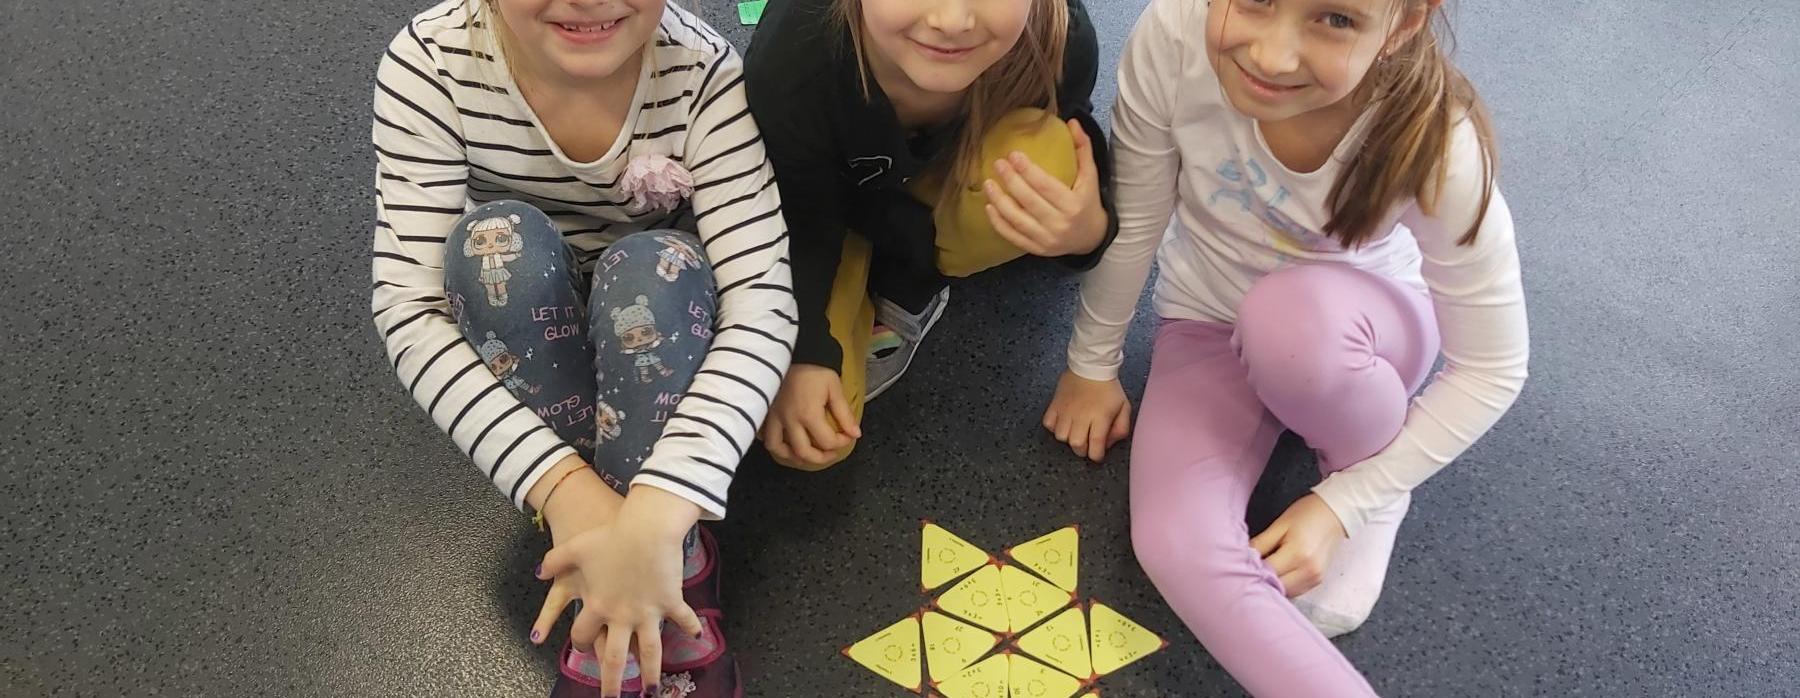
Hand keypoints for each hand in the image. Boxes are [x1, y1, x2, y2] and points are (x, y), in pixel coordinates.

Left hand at [537, 486, 703, 696]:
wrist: (646, 530)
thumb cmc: (609, 537)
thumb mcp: (575, 548)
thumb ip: (554, 561)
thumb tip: (539, 571)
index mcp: (597, 606)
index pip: (583, 635)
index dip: (579, 643)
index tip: (580, 649)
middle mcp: (621, 616)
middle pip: (613, 658)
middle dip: (612, 682)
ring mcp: (648, 612)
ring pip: (649, 652)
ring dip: (650, 673)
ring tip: (651, 692)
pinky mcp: (670, 600)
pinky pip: (682, 618)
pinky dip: (691, 627)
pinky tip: (698, 637)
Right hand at [761, 363, 860, 466]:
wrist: (795, 352)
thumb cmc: (816, 369)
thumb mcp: (835, 389)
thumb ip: (844, 414)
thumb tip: (855, 434)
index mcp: (808, 415)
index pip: (827, 441)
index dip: (841, 442)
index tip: (847, 435)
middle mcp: (789, 420)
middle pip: (803, 452)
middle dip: (820, 457)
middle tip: (830, 452)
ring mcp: (774, 417)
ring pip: (777, 447)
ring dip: (792, 455)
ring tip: (804, 453)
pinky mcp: (765, 411)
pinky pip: (764, 434)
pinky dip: (774, 440)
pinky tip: (784, 439)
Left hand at [982, 119, 1107, 257]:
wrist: (1091, 238)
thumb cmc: (1088, 202)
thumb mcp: (1090, 176)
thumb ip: (1083, 148)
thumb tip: (1072, 121)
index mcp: (1073, 204)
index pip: (1045, 186)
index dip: (1028, 171)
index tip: (1013, 155)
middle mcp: (1059, 224)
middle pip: (1029, 201)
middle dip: (1011, 181)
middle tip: (998, 164)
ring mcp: (1046, 239)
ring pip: (1017, 220)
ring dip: (999, 201)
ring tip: (988, 183)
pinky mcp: (1036, 249)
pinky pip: (1013, 236)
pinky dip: (998, 223)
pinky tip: (989, 207)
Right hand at [1043, 370, 1131, 461]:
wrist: (1091, 366)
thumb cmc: (1108, 387)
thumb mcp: (1124, 407)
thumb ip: (1121, 428)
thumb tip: (1108, 443)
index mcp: (1100, 418)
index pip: (1095, 448)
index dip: (1096, 456)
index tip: (1098, 453)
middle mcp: (1081, 417)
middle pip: (1076, 445)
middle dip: (1083, 449)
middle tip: (1088, 442)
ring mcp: (1066, 411)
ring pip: (1061, 437)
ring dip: (1069, 438)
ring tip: (1076, 431)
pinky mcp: (1055, 405)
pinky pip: (1049, 424)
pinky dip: (1055, 427)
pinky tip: (1064, 423)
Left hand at [1249, 494, 1347, 597]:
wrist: (1335, 512)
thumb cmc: (1306, 514)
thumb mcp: (1279, 525)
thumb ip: (1260, 544)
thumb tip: (1243, 557)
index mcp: (1298, 554)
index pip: (1266, 572)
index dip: (1251, 569)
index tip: (1241, 564)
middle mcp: (1309, 571)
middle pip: (1276, 587)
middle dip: (1261, 579)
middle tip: (1249, 569)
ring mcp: (1315, 578)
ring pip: (1285, 593)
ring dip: (1272, 585)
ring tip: (1263, 570)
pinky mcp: (1318, 581)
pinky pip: (1295, 591)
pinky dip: (1284, 585)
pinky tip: (1277, 574)